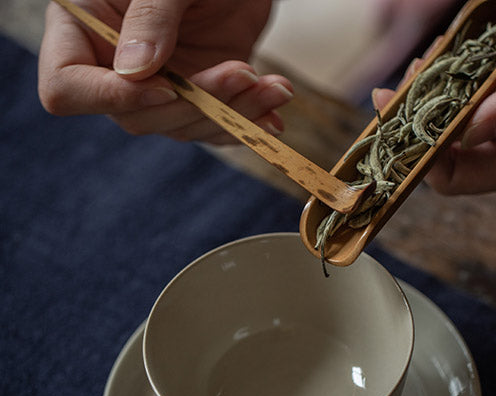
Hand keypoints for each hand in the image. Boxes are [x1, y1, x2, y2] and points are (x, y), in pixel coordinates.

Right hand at [38, 0, 293, 143]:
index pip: (68, 86)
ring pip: (183, 126)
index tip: (168, 86)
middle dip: (197, 106)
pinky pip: (214, 124)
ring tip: (276, 86)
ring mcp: (160, 81)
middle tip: (243, 74)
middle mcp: (115, 63)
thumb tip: (135, 73)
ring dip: (234, 114)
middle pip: (137, 117)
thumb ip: (151, 18)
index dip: (113, 98)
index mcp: (83, 25)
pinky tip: (273, 109)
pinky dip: (247, 121)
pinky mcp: (200, 91)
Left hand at [374, 0, 495, 193]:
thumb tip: (475, 120)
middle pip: (454, 124)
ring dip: (442, 67)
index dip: (425, 161)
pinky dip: (473, 30)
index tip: (397, 136)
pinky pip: (494, 35)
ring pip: (467, 78)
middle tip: (402, 85)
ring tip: (427, 54)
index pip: (464, 173)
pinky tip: (460, 25)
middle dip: (421, 111)